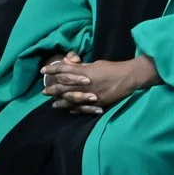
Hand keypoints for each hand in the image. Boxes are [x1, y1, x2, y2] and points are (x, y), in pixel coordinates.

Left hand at [42, 56, 158, 112]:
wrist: (130, 77)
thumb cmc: (114, 68)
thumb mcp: (97, 64)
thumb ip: (83, 66)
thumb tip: (71, 65)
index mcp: (86, 72)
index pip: (65, 70)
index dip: (53, 70)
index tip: (44, 70)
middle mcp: (86, 84)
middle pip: (64, 86)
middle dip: (53, 88)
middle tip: (43, 92)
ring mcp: (91, 95)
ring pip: (71, 99)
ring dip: (61, 102)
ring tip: (53, 104)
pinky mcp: (98, 103)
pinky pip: (83, 107)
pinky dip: (75, 109)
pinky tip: (69, 110)